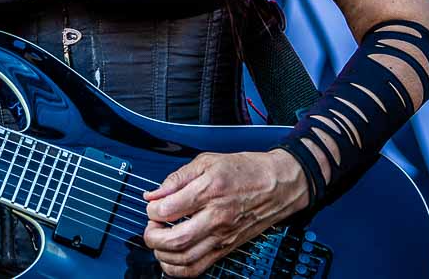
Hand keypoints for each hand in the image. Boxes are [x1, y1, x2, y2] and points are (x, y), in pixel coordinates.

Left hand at [142, 149, 309, 276]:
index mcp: (209, 191)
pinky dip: (179, 268)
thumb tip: (154, 194)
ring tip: (158, 240)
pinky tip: (170, 257)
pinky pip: (199, 268)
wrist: (278, 185)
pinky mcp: (227, 248)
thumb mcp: (207, 161)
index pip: (169, 209)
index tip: (152, 205)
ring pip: (186, 258)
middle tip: (150, 226)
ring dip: (163, 254)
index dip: (152, 209)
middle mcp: (216, 218)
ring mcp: (223, 236)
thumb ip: (177, 178)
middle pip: (176, 239)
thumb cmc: (245, 171)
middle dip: (153, 236)